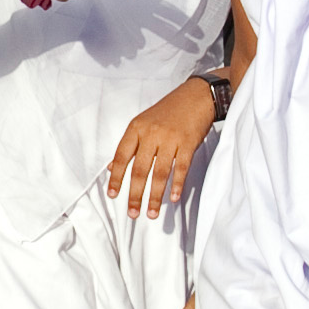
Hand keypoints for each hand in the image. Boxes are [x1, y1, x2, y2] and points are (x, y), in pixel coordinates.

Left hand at [107, 77, 218, 217]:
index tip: (112, 195)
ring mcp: (171, 139)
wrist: (196, 96)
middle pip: (140, 169)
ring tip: (152, 213)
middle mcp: (151, 134)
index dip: (116, 177)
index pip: (122, 156)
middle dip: (135, 194)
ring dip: (155, 196)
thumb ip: (129, 145)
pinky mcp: (188, 143)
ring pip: (160, 173)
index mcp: (136, 128)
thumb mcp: (143, 123)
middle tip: (132, 213)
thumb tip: (112, 168)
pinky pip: (181, 168)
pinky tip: (173, 198)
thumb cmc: (168, 111)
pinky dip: (176, 184)